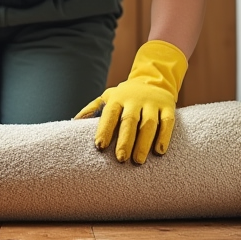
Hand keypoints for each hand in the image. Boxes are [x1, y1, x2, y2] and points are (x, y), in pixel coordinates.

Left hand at [74, 40, 186, 163]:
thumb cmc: (125, 95)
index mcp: (117, 98)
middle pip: (129, 121)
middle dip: (125, 140)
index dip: (105, 130)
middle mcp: (135, 100)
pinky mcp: (168, 107)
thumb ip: (91, 109)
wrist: (153, 79)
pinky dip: (164, 136)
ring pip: (149, 123)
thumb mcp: (107, 97)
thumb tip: (73, 123)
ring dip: (144, 142)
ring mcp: (152, 103)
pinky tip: (159, 151)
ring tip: (138, 160)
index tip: (100, 146)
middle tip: (120, 159)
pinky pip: (167, 122)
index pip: (110, 114)